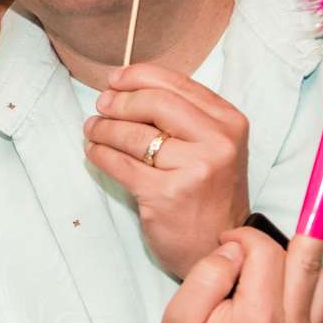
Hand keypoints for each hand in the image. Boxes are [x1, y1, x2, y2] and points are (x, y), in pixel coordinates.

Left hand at [85, 63, 250, 276]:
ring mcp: (195, 169)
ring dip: (104, 128)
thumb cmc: (207, 193)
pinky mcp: (167, 194)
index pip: (176, 83)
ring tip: (92, 129)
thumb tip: (124, 88)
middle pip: (155, 103)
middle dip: (119, 101)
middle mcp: (218, 142)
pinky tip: (94, 152)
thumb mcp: (211, 146)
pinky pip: (122, 165)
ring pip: (134, 135)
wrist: (216, 246)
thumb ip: (182, 115)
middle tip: (101, 106)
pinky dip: (101, 154)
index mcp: (229, 121)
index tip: (114, 81)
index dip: (137, 77)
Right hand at [153, 226, 322, 322]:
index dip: (243, 236)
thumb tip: (237, 248)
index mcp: (258, 318)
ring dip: (297, 262)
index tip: (225, 243)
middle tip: (254, 245)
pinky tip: (281, 291)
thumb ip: (209, 272)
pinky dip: (309, 285)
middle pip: (308, 255)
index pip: (267, 250)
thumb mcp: (180, 313)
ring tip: (265, 272)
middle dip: (281, 238)